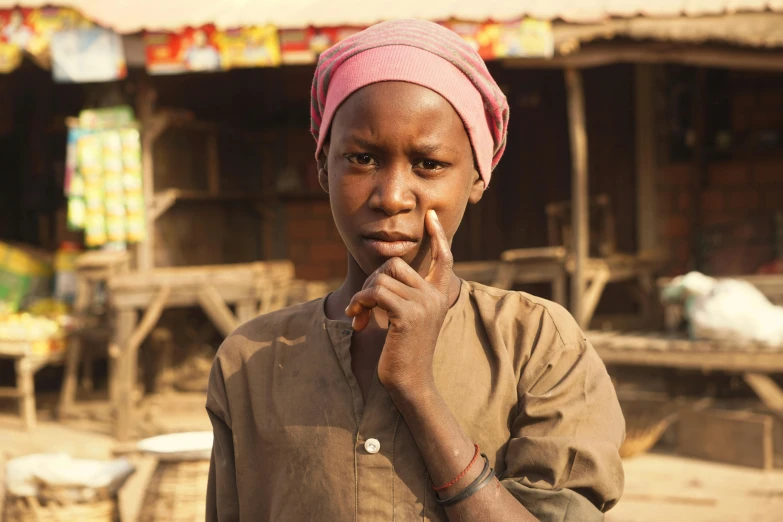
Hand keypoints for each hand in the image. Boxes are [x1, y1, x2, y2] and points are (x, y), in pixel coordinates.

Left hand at [345, 210, 453, 392]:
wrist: (410, 383)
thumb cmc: (403, 352)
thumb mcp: (407, 317)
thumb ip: (404, 294)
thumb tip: (383, 273)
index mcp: (440, 295)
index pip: (444, 257)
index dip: (438, 235)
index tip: (431, 216)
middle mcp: (435, 296)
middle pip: (395, 264)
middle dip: (371, 281)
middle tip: (363, 306)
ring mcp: (424, 304)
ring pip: (382, 277)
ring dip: (362, 295)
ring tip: (358, 316)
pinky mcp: (408, 315)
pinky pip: (375, 292)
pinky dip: (360, 303)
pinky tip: (357, 320)